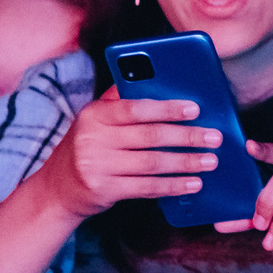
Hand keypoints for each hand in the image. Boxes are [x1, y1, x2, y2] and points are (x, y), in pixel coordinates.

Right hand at [32, 88, 224, 221]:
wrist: (57, 188)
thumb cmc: (89, 147)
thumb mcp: (97, 121)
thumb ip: (123, 103)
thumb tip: (165, 83)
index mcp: (94, 115)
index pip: (135, 108)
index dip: (167, 109)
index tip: (195, 109)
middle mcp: (92, 139)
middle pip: (150, 136)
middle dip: (187, 137)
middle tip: (215, 138)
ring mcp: (96, 166)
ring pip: (152, 163)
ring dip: (186, 163)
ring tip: (211, 161)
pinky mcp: (102, 190)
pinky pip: (146, 187)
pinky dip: (173, 186)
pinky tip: (193, 183)